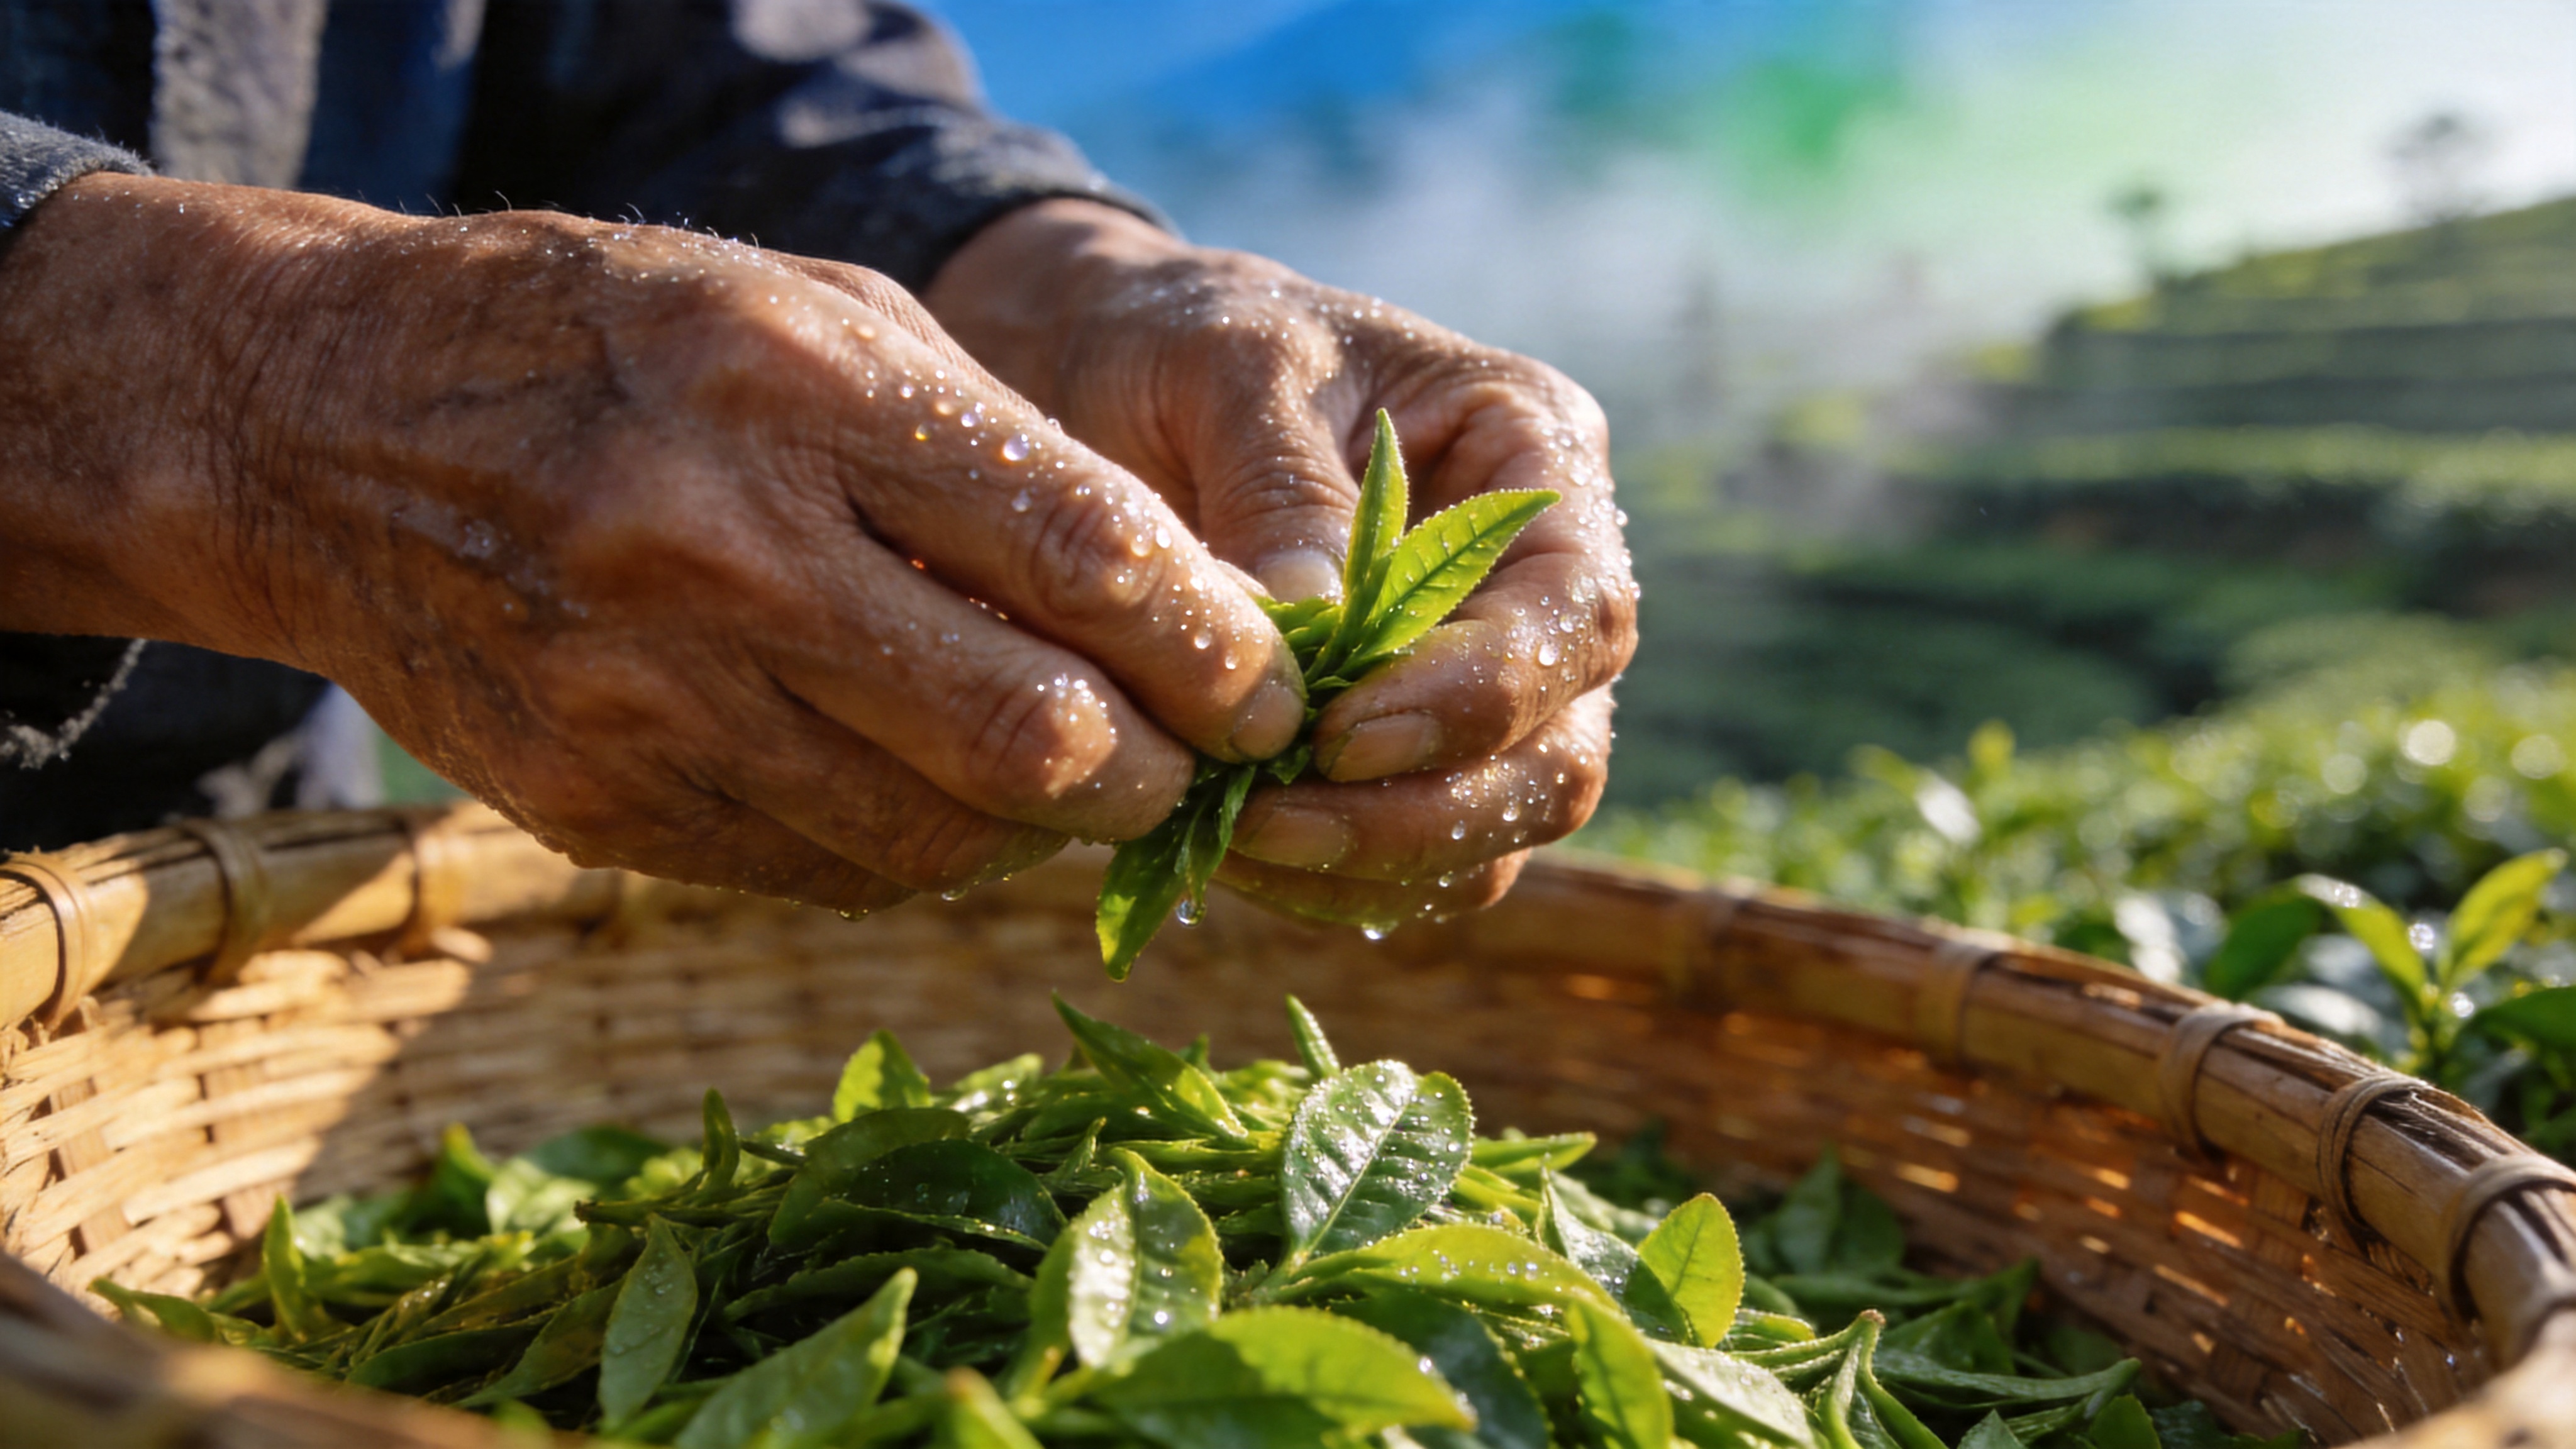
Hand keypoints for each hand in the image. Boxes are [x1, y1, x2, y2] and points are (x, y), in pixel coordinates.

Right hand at [0, 176, 1306, 909]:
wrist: (330, 430)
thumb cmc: (626, 346)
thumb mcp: (820, 320)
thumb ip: (994, 456)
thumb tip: (1177, 612)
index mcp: (800, 392)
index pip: (1083, 554)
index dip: (1218, 651)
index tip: (1274, 691)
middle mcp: (723, 554)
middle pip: (1032, 737)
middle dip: (1156, 774)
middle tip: (1191, 760)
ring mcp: (650, 699)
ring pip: (942, 838)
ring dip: (1040, 825)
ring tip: (1062, 770)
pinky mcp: (602, 807)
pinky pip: (832, 873)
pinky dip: (918, 846)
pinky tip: (922, 782)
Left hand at [929, 201, 1635, 927]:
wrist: (1118, 375)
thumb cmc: (1190, 341)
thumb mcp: (1228, 364)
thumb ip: (1283, 489)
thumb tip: (1318, 631)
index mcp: (1539, 453)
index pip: (1577, 613)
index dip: (1480, 699)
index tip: (1339, 738)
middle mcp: (1540, 583)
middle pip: (1558, 755)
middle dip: (1419, 815)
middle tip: (1260, 823)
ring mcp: (1486, 680)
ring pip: (1495, 833)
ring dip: (1371, 867)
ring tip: (1227, 840)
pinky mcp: (1410, 753)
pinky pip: (1412, 865)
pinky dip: (1329, 881)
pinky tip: (1226, 851)